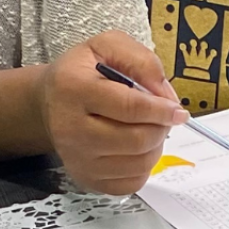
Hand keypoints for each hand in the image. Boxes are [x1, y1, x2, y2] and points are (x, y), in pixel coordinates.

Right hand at [35, 31, 189, 194]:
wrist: (51, 101)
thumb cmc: (84, 72)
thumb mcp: (109, 46)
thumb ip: (142, 61)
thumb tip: (165, 94)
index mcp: (74, 88)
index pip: (129, 107)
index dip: (161, 109)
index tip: (177, 109)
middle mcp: (70, 128)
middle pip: (136, 140)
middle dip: (161, 127)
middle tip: (162, 117)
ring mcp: (77, 158)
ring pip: (138, 163)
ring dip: (155, 146)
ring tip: (149, 128)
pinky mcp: (85, 178)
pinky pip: (131, 183)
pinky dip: (144, 166)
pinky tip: (137, 147)